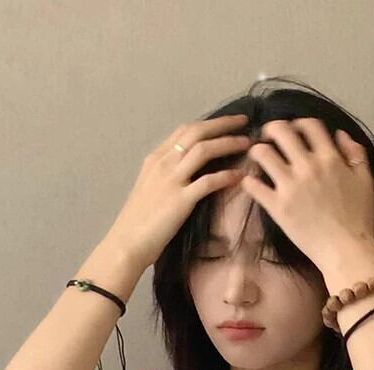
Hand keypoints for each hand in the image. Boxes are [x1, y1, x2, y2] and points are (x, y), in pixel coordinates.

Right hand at [107, 113, 250, 270]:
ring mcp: (171, 181)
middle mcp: (163, 164)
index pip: (184, 131)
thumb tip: (187, 172)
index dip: (209, 123)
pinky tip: (241, 176)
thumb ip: (166, 176)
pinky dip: (227, 176)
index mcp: (155, 159)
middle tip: (243, 121)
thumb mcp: (149, 188)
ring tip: (247, 144)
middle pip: (196, 132)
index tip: (226, 123)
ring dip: (228, 143)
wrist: (126, 243)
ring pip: (204, 150)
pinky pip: (208, 182)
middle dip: (222, 124)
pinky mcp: (180, 200)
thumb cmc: (137, 222)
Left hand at [240, 119, 373, 271]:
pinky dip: (249, 181)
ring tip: (258, 157)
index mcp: (330, 158)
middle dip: (271, 129)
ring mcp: (290, 186)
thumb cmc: (359, 218)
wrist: (346, 250)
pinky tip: (250, 182)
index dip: (299, 123)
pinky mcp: (277, 207)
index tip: (294, 130)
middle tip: (268, 136)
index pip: (309, 125)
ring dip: (257, 151)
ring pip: (262, 154)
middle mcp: (307, 166)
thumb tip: (340, 134)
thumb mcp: (366, 180)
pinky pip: (254, 186)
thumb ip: (355, 153)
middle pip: (281, 132)